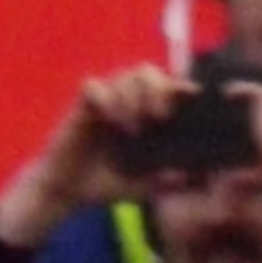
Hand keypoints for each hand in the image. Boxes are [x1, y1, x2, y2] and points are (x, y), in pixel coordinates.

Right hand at [0, 64, 191, 242]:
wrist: (68, 191)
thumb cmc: (107, 184)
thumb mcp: (143, 186)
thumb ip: (164, 180)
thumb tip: (187, 174)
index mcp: (147, 116)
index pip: (167, 88)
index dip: (181, 86)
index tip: (193, 95)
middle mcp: (127, 102)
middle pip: (147, 71)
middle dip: (158, 88)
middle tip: (160, 116)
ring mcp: (104, 100)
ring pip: (123, 74)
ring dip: (132, 97)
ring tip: (133, 128)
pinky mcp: (81, 105)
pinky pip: (93, 86)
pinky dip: (105, 99)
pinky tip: (110, 121)